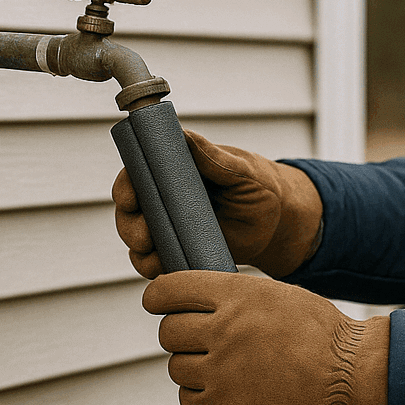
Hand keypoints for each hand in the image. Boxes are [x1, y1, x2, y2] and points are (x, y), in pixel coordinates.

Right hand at [113, 131, 323, 278]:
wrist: (277, 223)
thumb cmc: (261, 186)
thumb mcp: (241, 169)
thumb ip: (214, 157)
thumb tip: (185, 136)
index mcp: (176, 169)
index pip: (139, 172)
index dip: (126, 185)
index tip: (127, 199)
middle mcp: (165, 196)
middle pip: (131, 209)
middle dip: (129, 224)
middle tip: (144, 237)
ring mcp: (170, 225)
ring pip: (138, 237)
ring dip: (138, 248)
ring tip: (152, 256)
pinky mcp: (179, 249)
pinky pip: (155, 260)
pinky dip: (152, 266)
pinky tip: (160, 269)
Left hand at [143, 271, 389, 404]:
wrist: (347, 373)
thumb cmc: (317, 330)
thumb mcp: (276, 293)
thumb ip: (232, 294)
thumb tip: (190, 299)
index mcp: (235, 293)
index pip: (168, 290)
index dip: (158, 298)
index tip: (158, 304)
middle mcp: (224, 328)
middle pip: (168, 332)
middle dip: (180, 337)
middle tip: (201, 342)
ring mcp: (223, 369)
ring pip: (177, 368)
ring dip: (192, 368)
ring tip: (221, 369)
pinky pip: (189, 401)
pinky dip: (200, 399)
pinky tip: (221, 392)